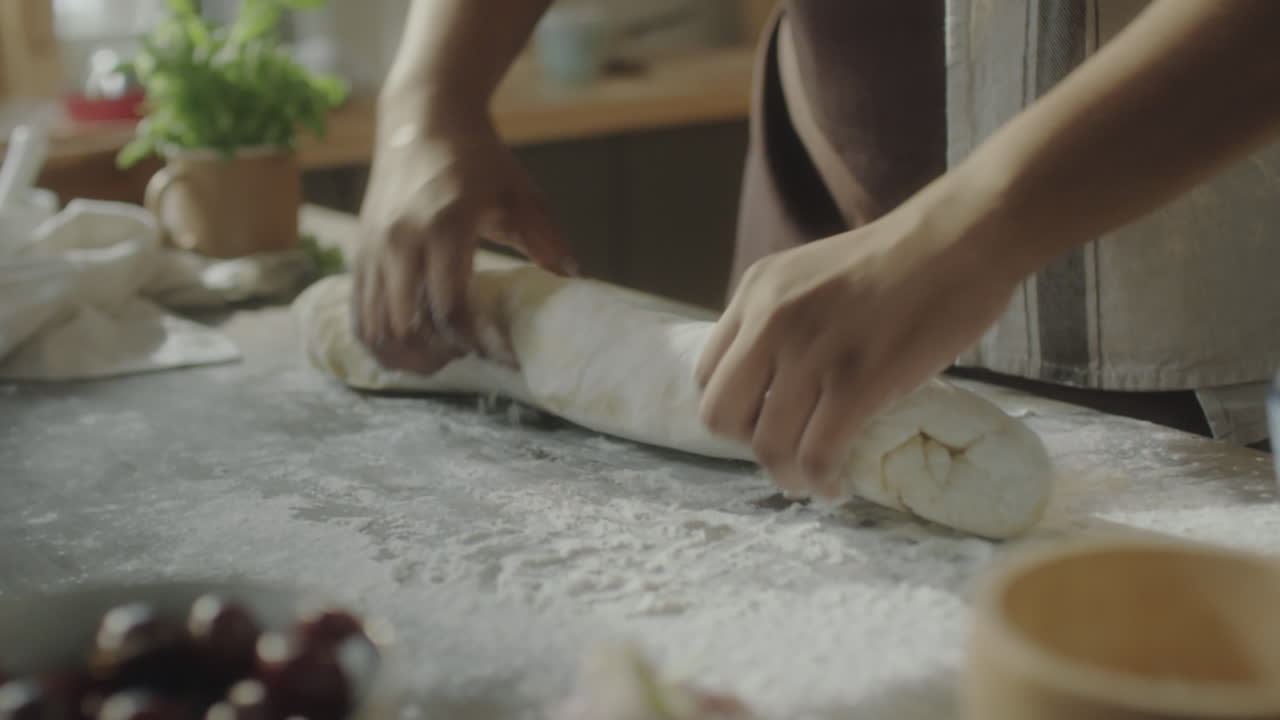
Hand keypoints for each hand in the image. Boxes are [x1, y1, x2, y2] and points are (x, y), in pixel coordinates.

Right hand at [353, 107, 572, 373]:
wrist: (423, 118)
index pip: (452, 308)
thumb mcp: (521, 193)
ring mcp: (372, 249)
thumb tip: (575, 277)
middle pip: (409, 329)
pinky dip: (379, 343)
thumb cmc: (478, 157)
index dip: (480, 343)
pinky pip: (358, 314)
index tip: (508, 356)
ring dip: (408, 357)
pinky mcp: (358, 252)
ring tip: (442, 358)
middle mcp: (400, 241)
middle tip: (474, 356)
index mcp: (443, 227)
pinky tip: (408, 351)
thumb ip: (547, 237)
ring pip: (377, 329)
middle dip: (443, 357)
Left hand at [694, 187, 1021, 497]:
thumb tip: (783, 376)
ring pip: (767, 445)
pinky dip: (823, 482)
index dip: (734, 408)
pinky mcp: (856, 383)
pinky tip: (839, 485)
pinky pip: (817, 455)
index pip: (708, 372)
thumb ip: (787, 316)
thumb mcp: (816, 273)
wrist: (962, 238)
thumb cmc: (905, 256)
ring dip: (789, 477)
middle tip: (786, 451)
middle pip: (720, 415)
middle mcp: (770, 321)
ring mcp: (811, 353)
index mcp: (757, 291)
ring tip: (815, 483)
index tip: (766, 420)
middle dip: (748, 445)